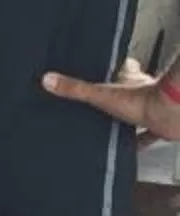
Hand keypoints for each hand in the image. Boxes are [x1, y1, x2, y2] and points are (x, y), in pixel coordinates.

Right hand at [43, 62, 179, 139]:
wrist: (171, 114)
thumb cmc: (142, 101)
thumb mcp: (101, 94)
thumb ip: (75, 89)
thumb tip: (48, 79)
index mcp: (130, 80)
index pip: (127, 67)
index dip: (120, 67)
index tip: (111, 67)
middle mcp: (143, 93)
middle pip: (132, 90)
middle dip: (122, 95)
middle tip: (106, 103)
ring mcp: (153, 109)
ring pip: (141, 112)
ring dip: (130, 119)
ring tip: (113, 127)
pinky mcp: (160, 127)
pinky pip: (149, 136)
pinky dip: (142, 142)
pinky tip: (133, 149)